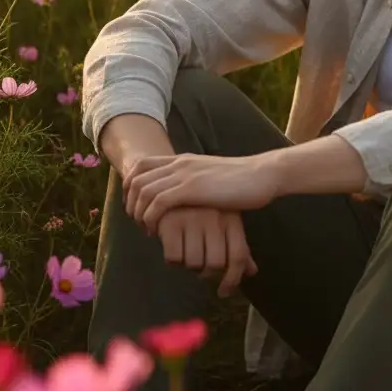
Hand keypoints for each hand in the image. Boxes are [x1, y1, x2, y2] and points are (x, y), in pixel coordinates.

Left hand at [123, 152, 282, 230]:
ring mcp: (184, 175)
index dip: (130, 186)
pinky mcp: (191, 189)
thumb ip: (196, 180)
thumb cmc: (243, 181)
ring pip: (143, 191)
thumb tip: (188, 195)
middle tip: (137, 222)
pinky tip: (156, 231)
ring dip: (138, 213)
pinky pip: (157, 203)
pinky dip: (150, 218)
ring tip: (146, 229)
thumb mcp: (212, 175)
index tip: (135, 206)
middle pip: (136, 178)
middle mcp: (179, 164)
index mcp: (183, 159)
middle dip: (130, 202)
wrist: (262, 174)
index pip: (141, 165)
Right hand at [156, 206, 257, 297]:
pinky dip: (172, 259)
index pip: (238, 256)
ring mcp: (193, 219)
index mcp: (231, 218)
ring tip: (185, 252)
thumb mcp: (224, 221)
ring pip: (194, 263)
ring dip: (189, 265)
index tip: (223, 292)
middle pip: (216, 264)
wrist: (170, 184)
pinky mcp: (171, 222)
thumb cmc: (201, 208)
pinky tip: (172, 246)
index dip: (233, 279)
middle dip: (206, 273)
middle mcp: (214, 218)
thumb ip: (237, 247)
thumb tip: (251, 272)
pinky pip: (174, 258)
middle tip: (199, 267)